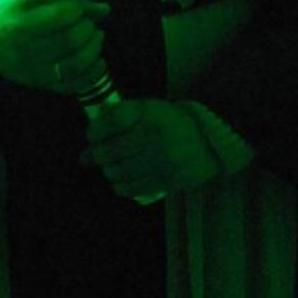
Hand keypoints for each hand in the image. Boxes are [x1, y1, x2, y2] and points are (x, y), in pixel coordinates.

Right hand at [0, 0, 111, 94]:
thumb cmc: (19, 17)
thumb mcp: (36, 2)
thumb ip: (69, 2)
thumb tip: (104, 10)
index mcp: (20, 26)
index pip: (57, 17)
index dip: (76, 11)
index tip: (78, 9)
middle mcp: (26, 52)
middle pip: (69, 41)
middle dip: (87, 29)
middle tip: (90, 24)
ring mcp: (35, 73)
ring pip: (74, 65)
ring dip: (93, 50)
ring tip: (96, 38)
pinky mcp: (44, 86)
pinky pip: (73, 85)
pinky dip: (92, 73)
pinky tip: (98, 60)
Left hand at [81, 97, 221, 199]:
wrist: (210, 143)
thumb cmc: (172, 123)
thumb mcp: (148, 109)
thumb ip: (118, 119)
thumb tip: (88, 144)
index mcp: (150, 113)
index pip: (112, 121)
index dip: (95, 131)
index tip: (93, 135)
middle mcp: (155, 137)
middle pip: (108, 151)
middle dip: (96, 154)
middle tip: (97, 154)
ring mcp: (161, 162)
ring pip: (116, 172)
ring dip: (108, 170)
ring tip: (113, 165)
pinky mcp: (165, 181)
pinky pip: (130, 188)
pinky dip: (120, 185)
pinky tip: (123, 178)